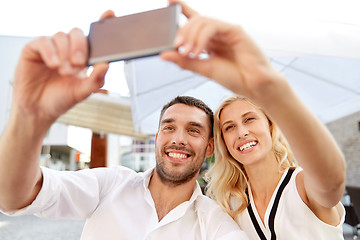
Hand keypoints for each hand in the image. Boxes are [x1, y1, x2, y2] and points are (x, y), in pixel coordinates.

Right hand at [11, 11, 114, 126]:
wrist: (39, 110)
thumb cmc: (61, 99)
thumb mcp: (82, 92)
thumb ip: (96, 79)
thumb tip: (106, 64)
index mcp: (82, 56)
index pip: (92, 36)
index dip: (102, 23)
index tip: (110, 14)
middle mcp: (67, 49)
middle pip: (77, 33)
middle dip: (80, 47)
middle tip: (79, 64)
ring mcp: (51, 48)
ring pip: (61, 36)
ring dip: (65, 53)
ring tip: (64, 71)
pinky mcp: (34, 49)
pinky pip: (44, 41)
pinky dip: (51, 52)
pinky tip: (54, 64)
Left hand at [161, 0, 283, 99]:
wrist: (254, 86)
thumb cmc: (233, 77)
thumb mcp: (203, 69)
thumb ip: (184, 61)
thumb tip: (163, 54)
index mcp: (210, 41)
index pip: (194, 20)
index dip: (182, 8)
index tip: (169, 2)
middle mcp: (217, 33)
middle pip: (195, 21)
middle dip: (183, 31)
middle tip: (177, 45)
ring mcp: (226, 31)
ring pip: (203, 21)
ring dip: (191, 35)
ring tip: (188, 52)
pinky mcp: (235, 31)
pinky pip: (214, 26)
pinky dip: (202, 37)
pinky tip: (199, 50)